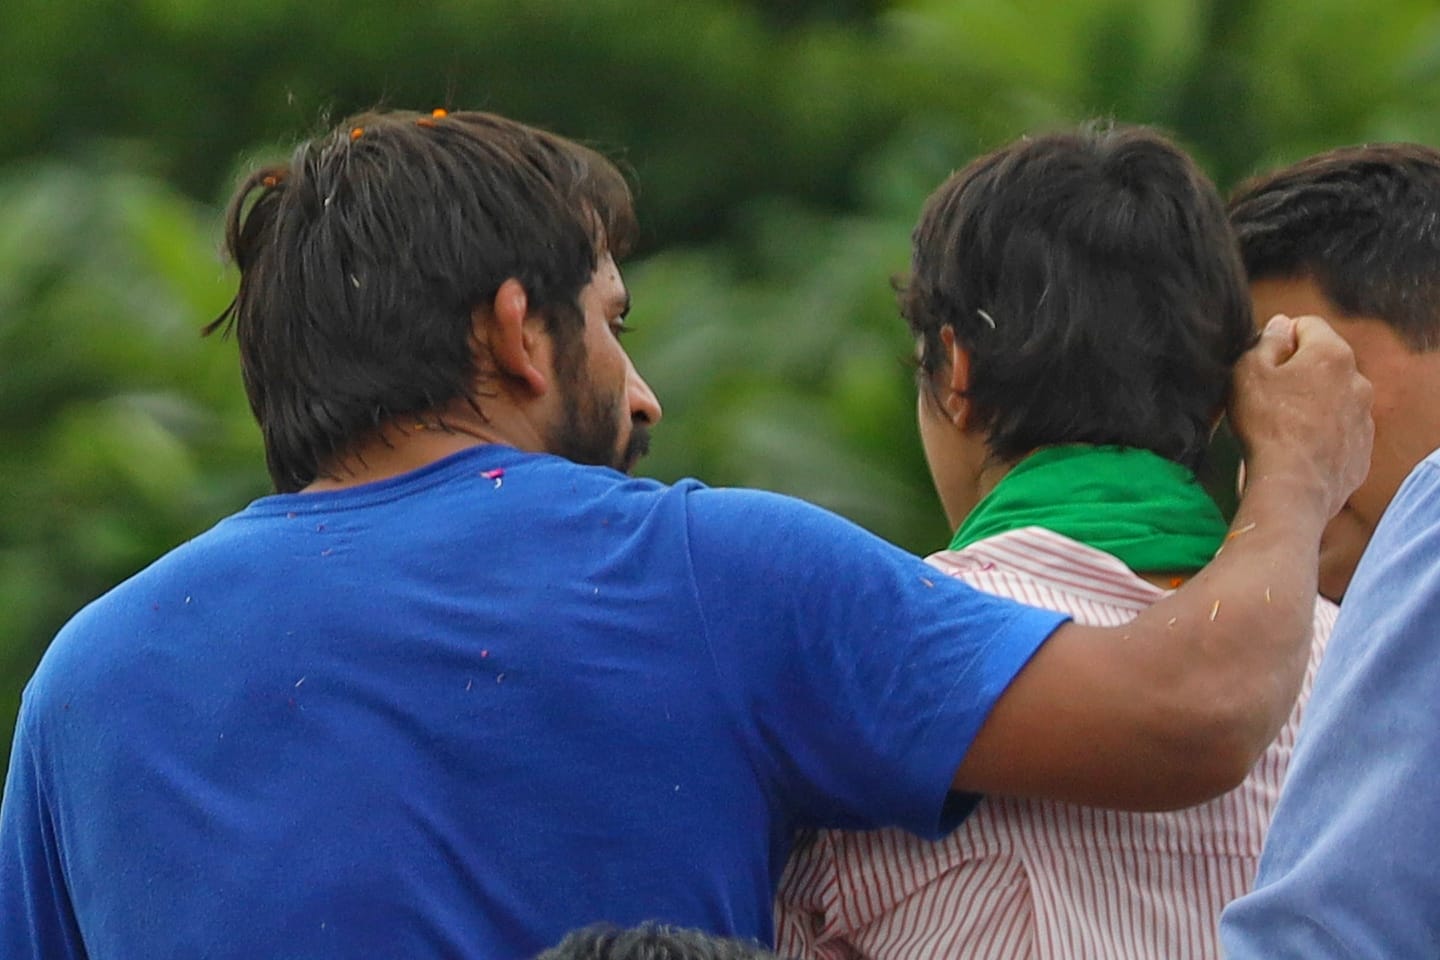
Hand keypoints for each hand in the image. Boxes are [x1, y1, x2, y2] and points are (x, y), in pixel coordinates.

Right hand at [1229, 314, 1372, 518]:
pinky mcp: (1363, 449)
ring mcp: (1364, 416)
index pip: (1306, 325)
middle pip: (1323, 362)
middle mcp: (1358, 380)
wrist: (1294, 487)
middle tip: (1268, 396)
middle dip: (1298, 372)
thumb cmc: (1267, 425)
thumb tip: (1280, 325)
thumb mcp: (1248, 372)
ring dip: (1312, 403)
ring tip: (1282, 427)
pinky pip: (1340, 430)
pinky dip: (1322, 433)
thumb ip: (1266, 342)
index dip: (1279, 339)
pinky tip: (1297, 448)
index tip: (1262, 362)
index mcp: (1331, 353)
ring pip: (1334, 397)